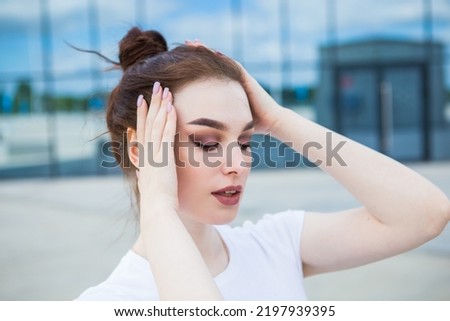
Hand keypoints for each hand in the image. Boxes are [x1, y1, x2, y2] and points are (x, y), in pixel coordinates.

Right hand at [135, 83, 178, 210]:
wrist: (156, 208)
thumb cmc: (155, 201)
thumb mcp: (148, 183)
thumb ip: (145, 174)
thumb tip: (142, 171)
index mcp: (143, 156)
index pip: (142, 130)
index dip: (142, 114)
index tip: (143, 100)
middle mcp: (145, 151)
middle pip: (148, 121)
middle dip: (152, 102)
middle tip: (155, 86)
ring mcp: (153, 152)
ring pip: (156, 123)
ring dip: (160, 105)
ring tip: (164, 89)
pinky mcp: (162, 156)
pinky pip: (165, 132)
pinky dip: (167, 118)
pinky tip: (171, 106)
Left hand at [185, 39, 282, 134]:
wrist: (270, 122)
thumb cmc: (251, 125)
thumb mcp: (229, 122)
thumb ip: (217, 122)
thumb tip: (200, 132)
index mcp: (226, 89)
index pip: (208, 73)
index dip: (196, 65)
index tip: (181, 58)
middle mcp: (232, 81)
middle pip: (213, 63)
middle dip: (199, 53)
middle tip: (185, 43)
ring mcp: (240, 79)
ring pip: (221, 61)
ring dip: (208, 51)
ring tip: (194, 42)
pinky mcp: (247, 80)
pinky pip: (234, 66)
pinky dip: (223, 59)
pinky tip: (213, 51)